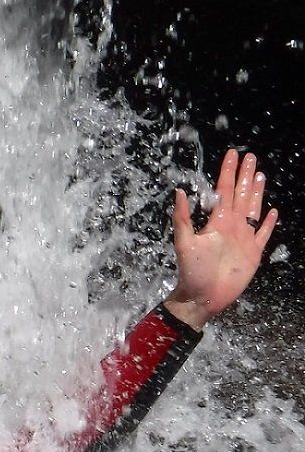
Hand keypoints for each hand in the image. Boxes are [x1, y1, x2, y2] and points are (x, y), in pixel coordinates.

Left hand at [163, 148, 277, 330]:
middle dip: (245, 175)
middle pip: (241, 194)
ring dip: (257, 192)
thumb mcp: (184, 242)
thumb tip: (179, 191)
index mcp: (216, 221)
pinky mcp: (253, 252)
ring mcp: (243, 238)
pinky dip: (269, 223)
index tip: (233, 154)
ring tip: (261, 175)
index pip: (224, 190)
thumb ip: (182, 218)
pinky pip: (263, 234)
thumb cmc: (192, 271)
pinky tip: (272, 212)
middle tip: (251, 157)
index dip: (228, 171)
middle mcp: (231, 225)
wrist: (203, 296)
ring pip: (253, 208)